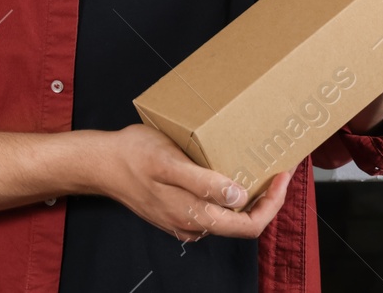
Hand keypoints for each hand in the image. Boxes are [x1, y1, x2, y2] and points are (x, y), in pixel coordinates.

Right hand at [96, 124, 292, 241]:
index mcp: (193, 215)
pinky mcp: (177, 210)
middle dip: (265, 199)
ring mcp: (184, 220)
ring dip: (247, 196)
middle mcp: (191, 224)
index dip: (271, 204)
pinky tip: (229, 172)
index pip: (247, 226)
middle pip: (241, 223)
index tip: (282, 177)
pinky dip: (228, 194)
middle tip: (278, 170)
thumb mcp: (170, 163)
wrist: (100, 163)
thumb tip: (239, 197)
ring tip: (258, 168)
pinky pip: (211, 209)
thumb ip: (204, 184)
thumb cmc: (133, 157)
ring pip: (227, 217)